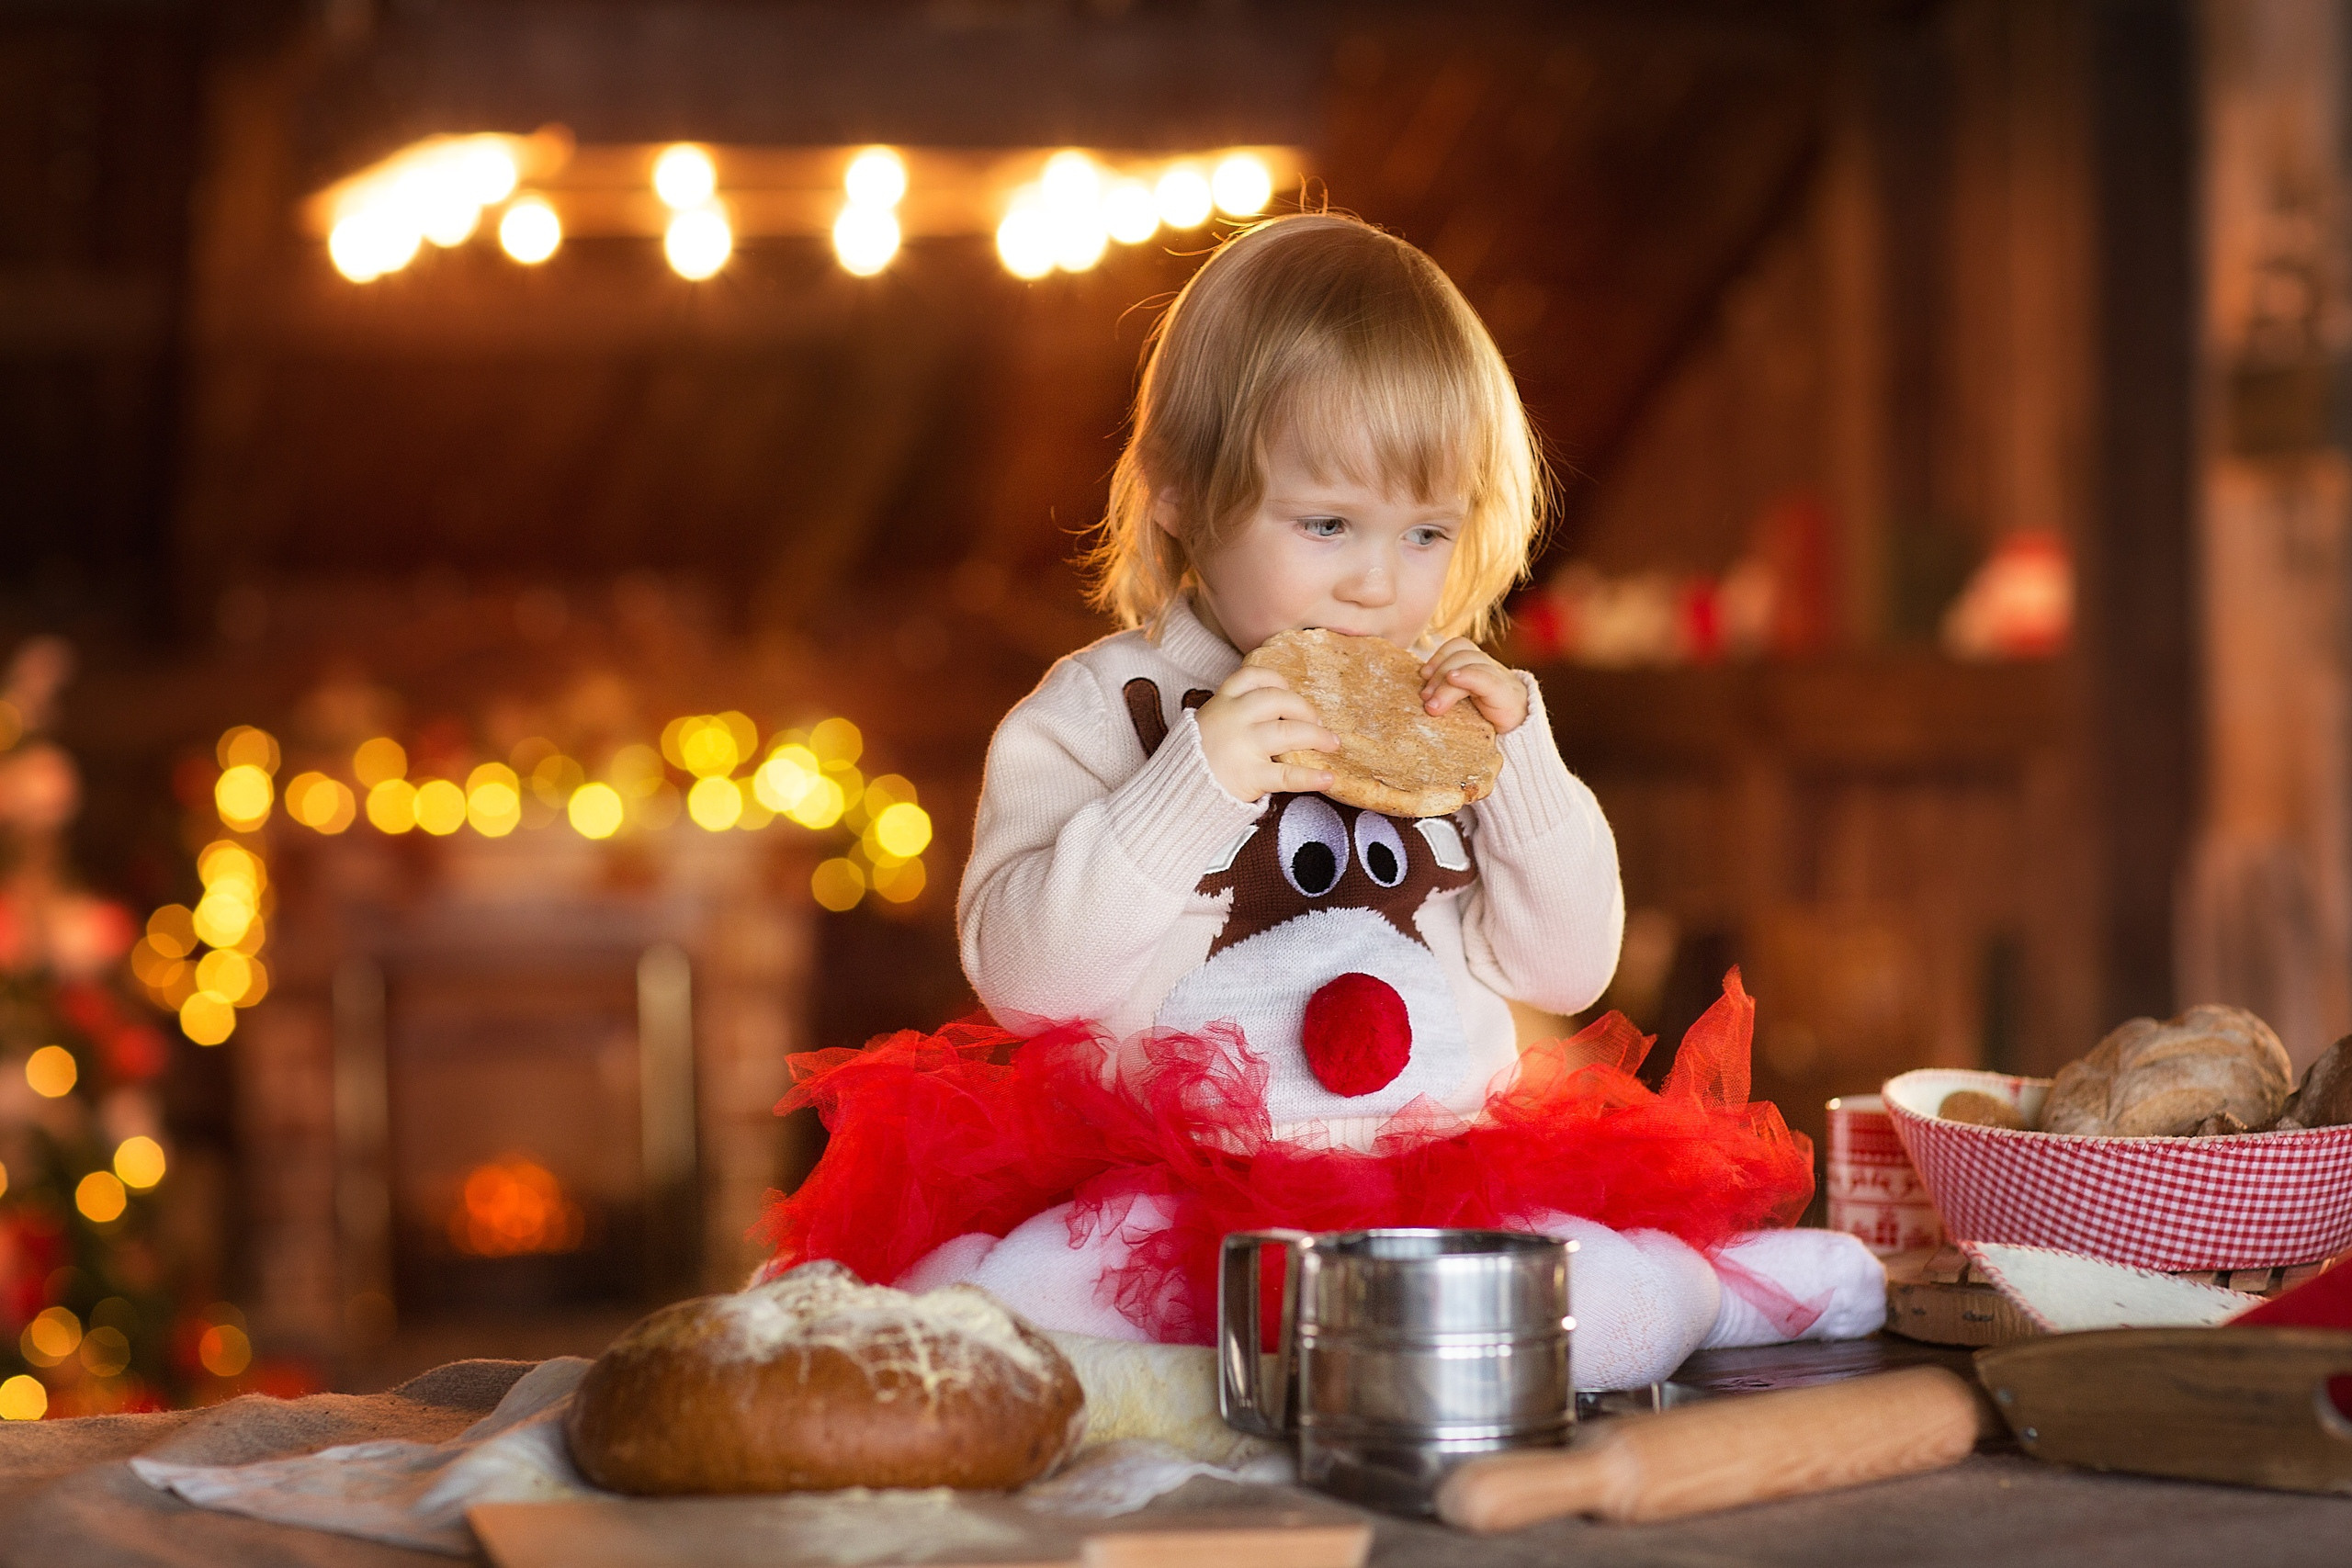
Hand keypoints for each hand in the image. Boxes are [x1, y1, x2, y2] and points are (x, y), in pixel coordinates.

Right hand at [1193, 664, 1337, 801]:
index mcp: (1222, 703)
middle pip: (1279, 700)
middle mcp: (1234, 719)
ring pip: (1290, 732)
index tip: (1289, 690)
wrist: (1175, 793)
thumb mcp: (1207, 724)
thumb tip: (1275, 710)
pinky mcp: (1250, 775)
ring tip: (1332, 744)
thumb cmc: (1197, 760)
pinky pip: (1287, 774)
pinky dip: (1311, 777)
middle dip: (1305, 709)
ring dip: (1318, 736)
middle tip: (1317, 722)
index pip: (1252, 676)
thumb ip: (1233, 713)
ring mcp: (1243, 746)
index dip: (1277, 680)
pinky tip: (1328, 778)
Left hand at [1420, 638, 1528, 733]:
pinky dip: (1468, 676)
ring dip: (1446, 683)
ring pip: (1471, 664)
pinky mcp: (1506, 694)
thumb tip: (1421, 695)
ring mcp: (1499, 678)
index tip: (1423, 676)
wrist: (1521, 736)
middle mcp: (1489, 667)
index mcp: (1478, 666)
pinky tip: (1454, 679)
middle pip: (1461, 654)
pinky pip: (1486, 678)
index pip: (1458, 646)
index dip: (1439, 656)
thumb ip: (1447, 693)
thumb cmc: (1486, 721)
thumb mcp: (1462, 704)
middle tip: (1425, 697)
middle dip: (1438, 674)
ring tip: (1433, 705)